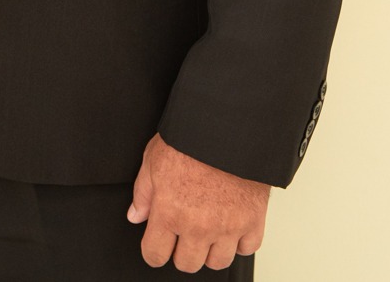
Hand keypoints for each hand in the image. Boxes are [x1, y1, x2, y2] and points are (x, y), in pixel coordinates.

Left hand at [128, 135, 268, 271]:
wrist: (229, 124)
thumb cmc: (191, 137)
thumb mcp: (153, 158)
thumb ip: (143, 192)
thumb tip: (136, 215)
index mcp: (170, 211)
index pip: (155, 255)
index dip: (154, 249)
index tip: (158, 243)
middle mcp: (198, 226)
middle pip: (187, 264)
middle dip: (182, 250)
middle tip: (185, 229)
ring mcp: (227, 227)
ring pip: (217, 262)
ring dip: (212, 249)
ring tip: (209, 226)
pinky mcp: (253, 220)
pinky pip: (247, 248)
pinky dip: (240, 240)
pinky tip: (232, 222)